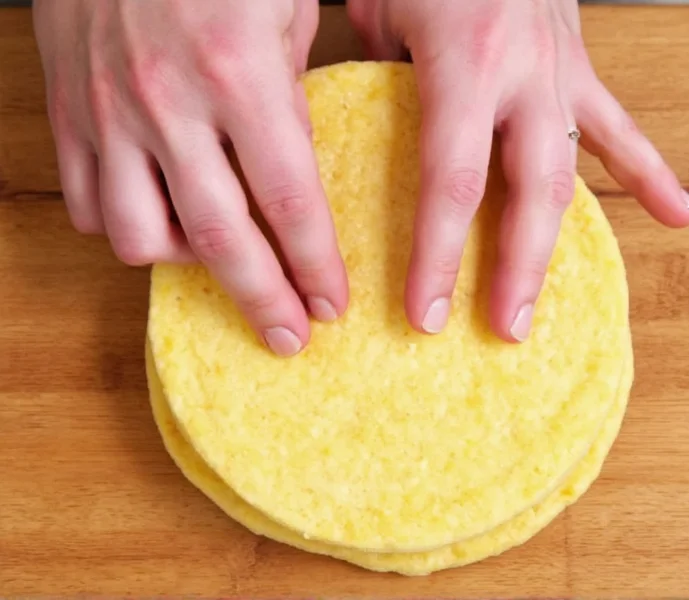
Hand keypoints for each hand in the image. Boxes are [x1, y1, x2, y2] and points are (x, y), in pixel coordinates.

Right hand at [33, 0, 347, 355]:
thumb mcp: (286, 10)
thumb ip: (294, 101)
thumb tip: (296, 176)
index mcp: (241, 75)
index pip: (290, 204)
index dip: (314, 268)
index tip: (332, 306)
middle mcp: (169, 104)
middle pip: (221, 240)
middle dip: (262, 300)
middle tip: (290, 337)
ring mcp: (109, 112)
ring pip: (139, 237)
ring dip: (186, 265)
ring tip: (221, 262)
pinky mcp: (67, 111)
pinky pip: (86, 204)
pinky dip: (124, 227)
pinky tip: (158, 219)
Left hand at [347, 0, 688, 341]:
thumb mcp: (380, 6)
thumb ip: (375, 77)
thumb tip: (362, 136)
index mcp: (465, 59)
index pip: (452, 180)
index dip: (439, 254)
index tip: (426, 313)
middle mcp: (523, 72)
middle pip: (527, 191)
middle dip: (515, 268)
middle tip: (503, 329)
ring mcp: (560, 71)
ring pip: (570, 172)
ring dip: (561, 245)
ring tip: (543, 307)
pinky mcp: (580, 65)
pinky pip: (619, 127)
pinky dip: (647, 173)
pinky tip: (678, 215)